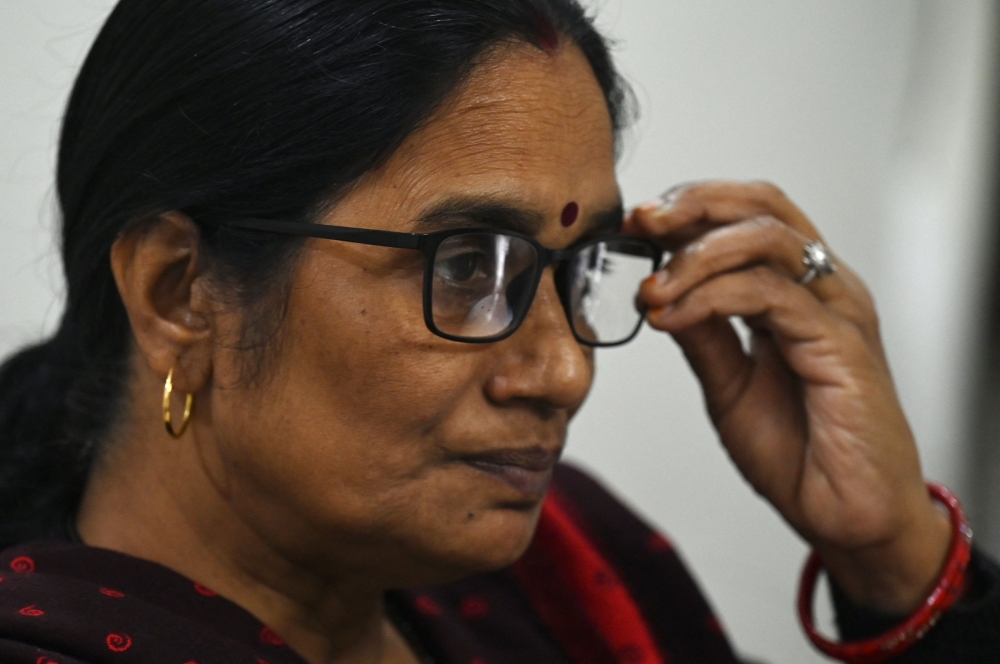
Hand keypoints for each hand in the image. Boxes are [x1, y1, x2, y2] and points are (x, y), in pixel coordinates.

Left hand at [627, 181, 951, 613]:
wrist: (845, 516)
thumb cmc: (800, 452)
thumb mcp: (729, 384)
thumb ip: (702, 335)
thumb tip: (658, 292)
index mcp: (799, 291)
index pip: (748, 216)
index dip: (691, 207)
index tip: (636, 225)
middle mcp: (823, 288)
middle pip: (763, 204)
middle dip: (694, 203)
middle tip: (642, 223)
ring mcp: (836, 310)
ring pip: (766, 239)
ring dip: (695, 254)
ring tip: (652, 289)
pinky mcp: (841, 342)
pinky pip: (769, 295)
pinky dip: (710, 298)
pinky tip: (673, 316)